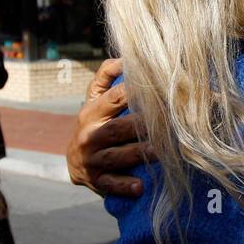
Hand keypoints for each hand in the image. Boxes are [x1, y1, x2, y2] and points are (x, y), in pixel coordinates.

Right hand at [65, 57, 149, 196]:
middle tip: (169, 124)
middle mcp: (89, 135)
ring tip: (162, 152)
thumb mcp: (94, 100)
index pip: (113, 99)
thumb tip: (125, 57)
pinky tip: (140, 186)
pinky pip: (110, 184)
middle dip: (141, 127)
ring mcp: (91, 160)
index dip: (135, 93)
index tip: (159, 89)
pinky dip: (124, 186)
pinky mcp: (96, 181)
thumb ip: (106, 76)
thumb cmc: (94, 124)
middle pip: (117, 129)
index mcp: (91, 112)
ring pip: (116, 156)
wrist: (75, 162)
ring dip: (139, 154)